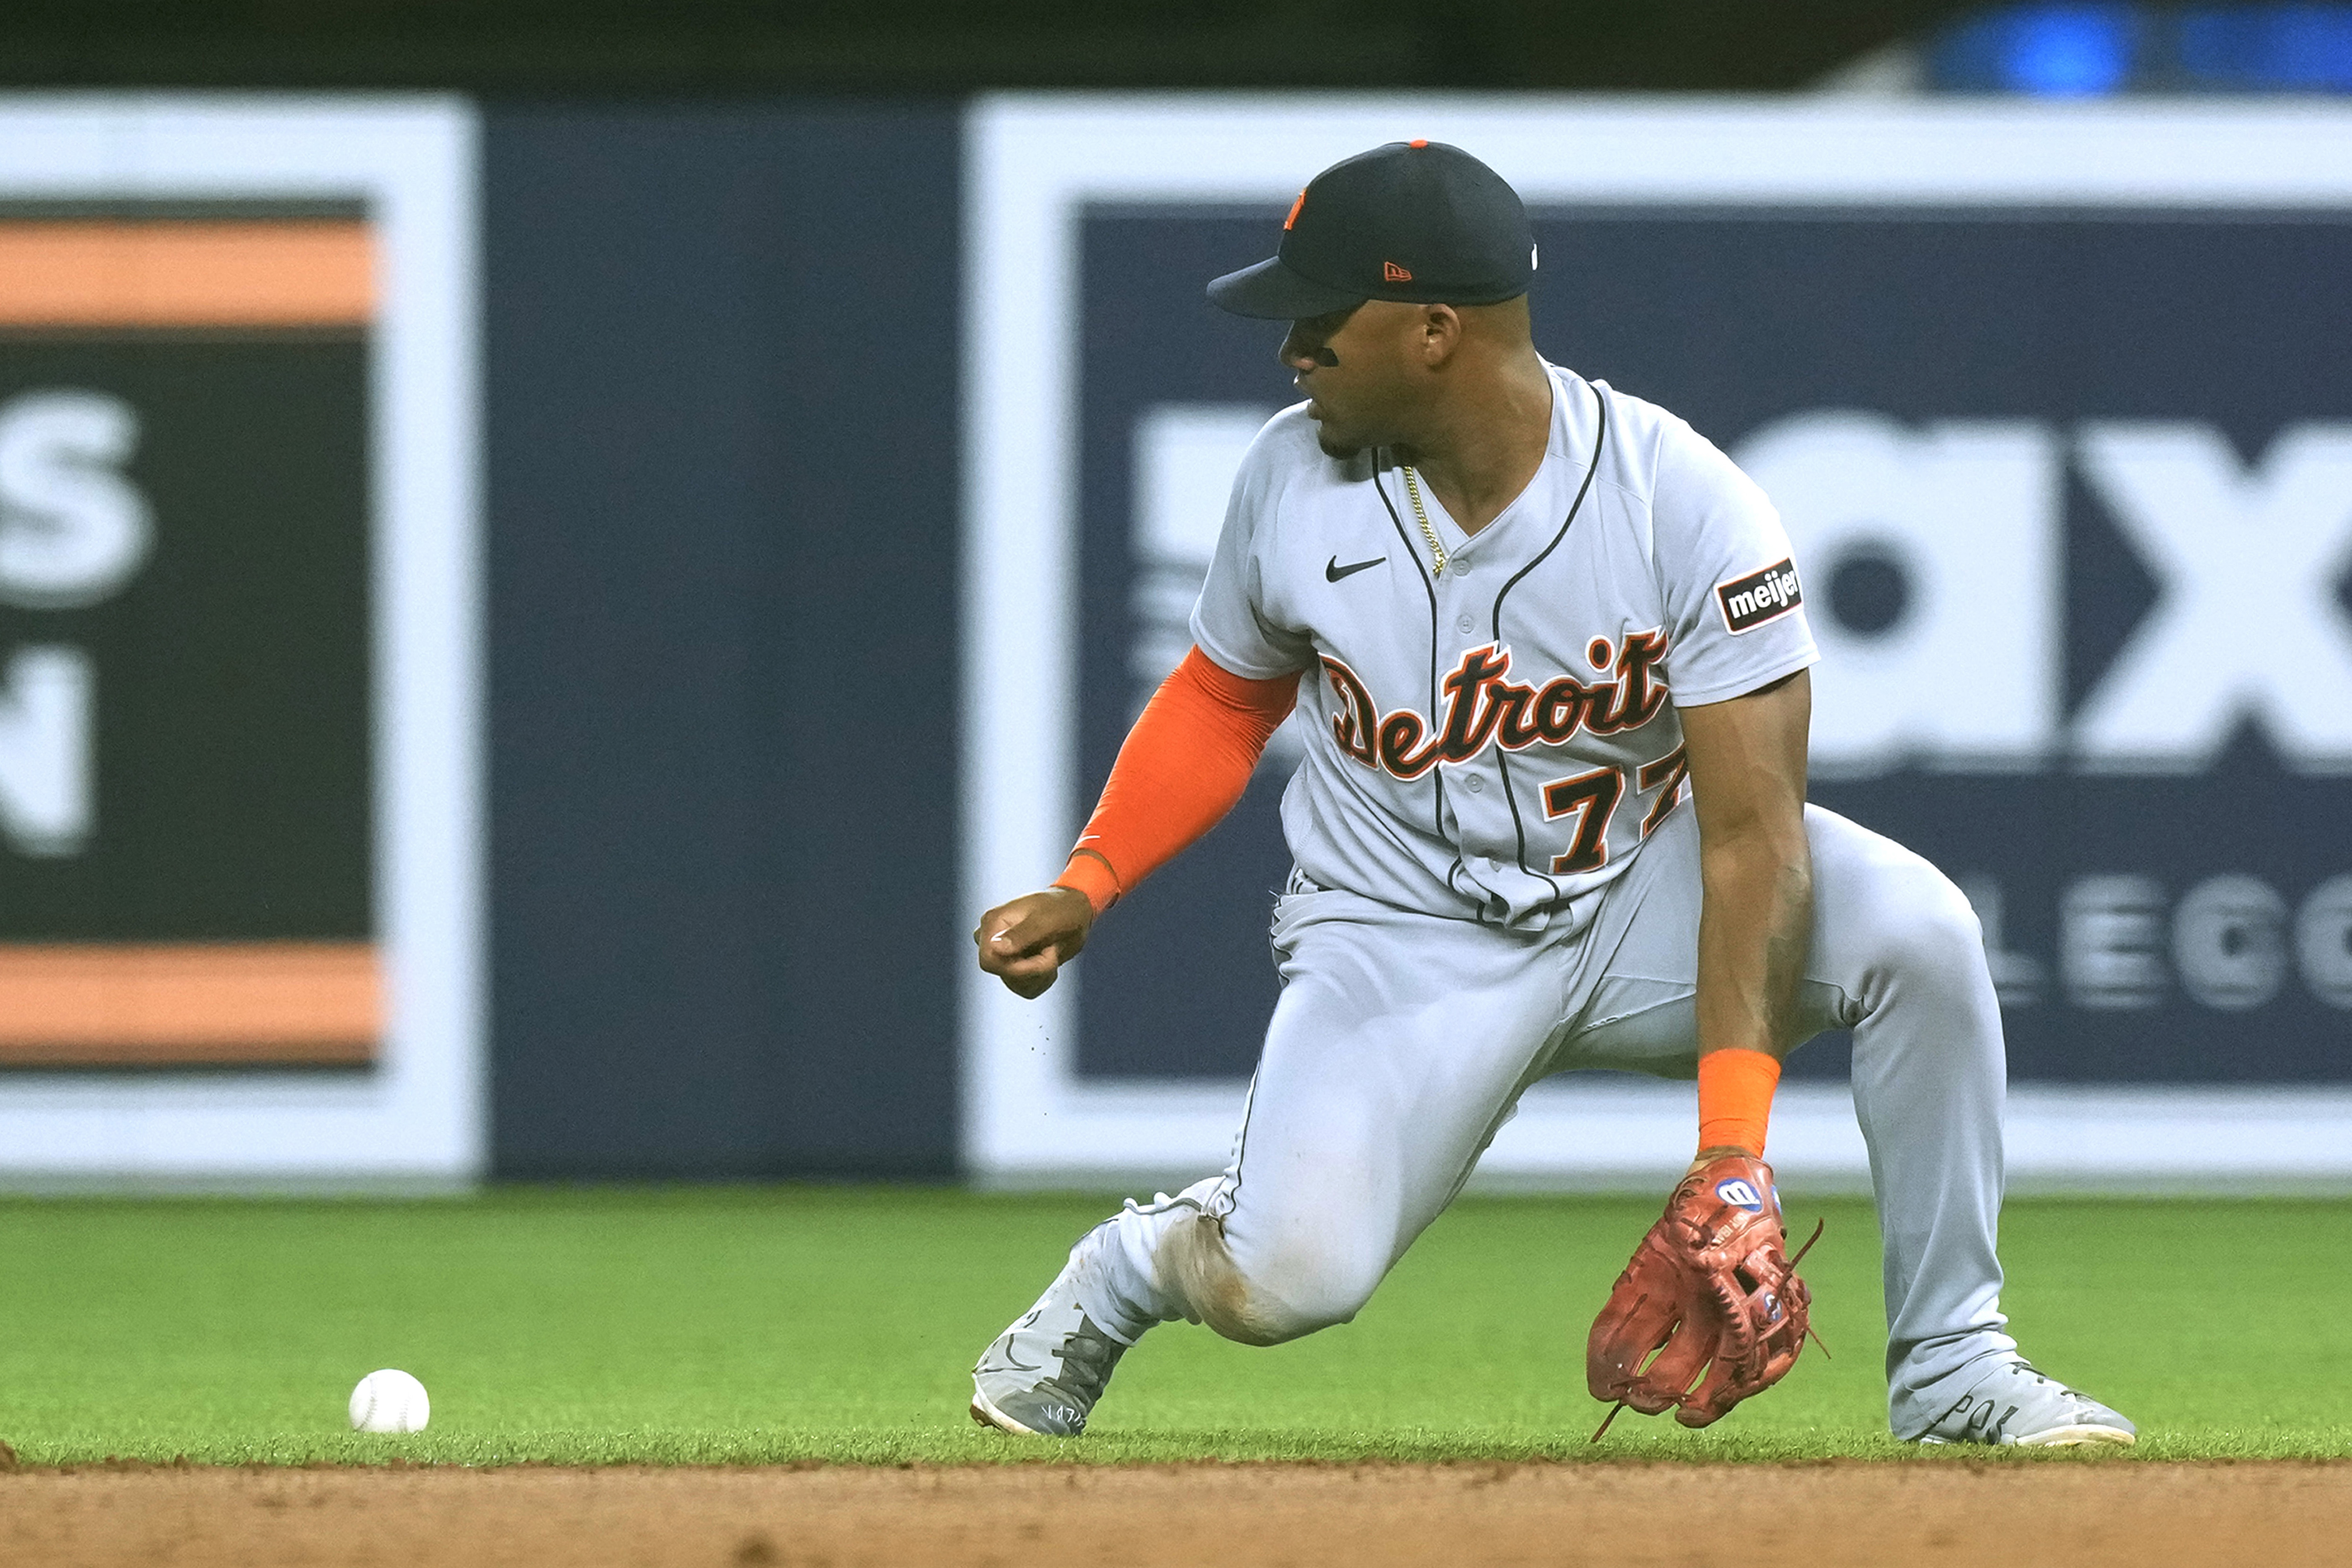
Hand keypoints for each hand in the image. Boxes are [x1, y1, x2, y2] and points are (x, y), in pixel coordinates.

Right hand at [974, 886, 1094, 998]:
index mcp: (993, 922)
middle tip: (1052, 950)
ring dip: (1040, 975)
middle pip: (1003, 973)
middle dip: (1034, 969)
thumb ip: (1020, 935)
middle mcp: (992, 938)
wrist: (1074, 911)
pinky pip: (1024, 987)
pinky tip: (1049, 960)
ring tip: (1052, 952)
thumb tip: (994, 947)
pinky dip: (1041, 979)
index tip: (1045, 956)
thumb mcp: (1045, 921)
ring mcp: (1002, 953)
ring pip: (1015, 983)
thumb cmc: (1061, 909)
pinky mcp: (1013, 964)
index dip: (1017, 968)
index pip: (989, 961)